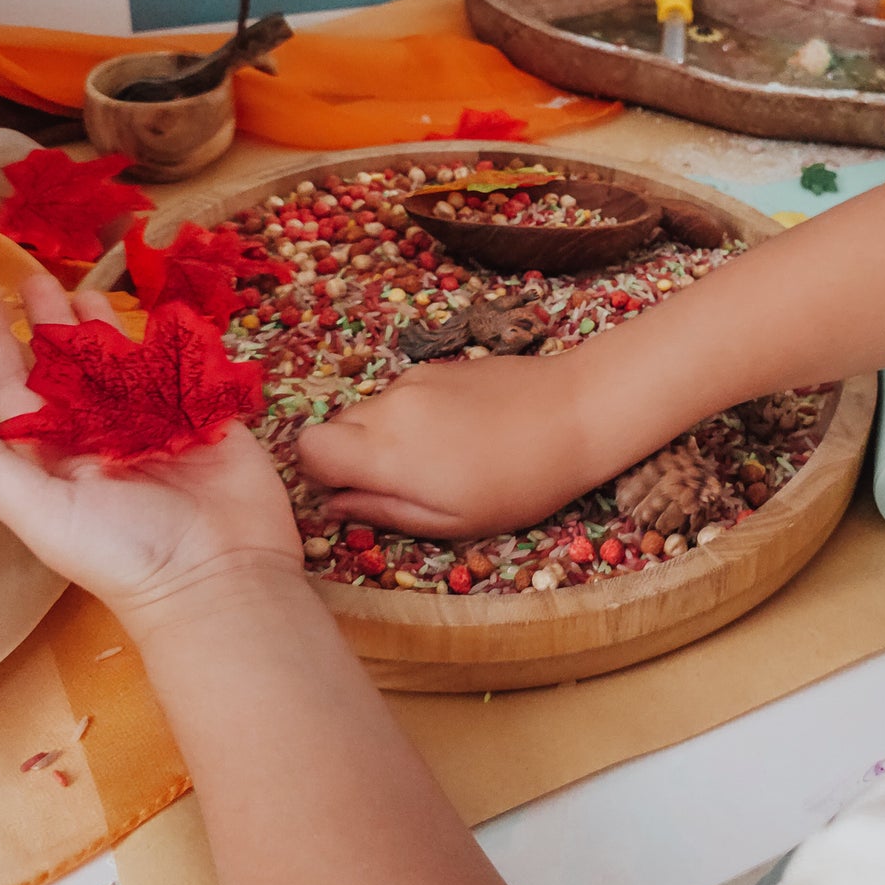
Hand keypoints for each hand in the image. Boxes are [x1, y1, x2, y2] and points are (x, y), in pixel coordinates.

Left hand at [0, 277, 301, 637]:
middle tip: (32, 276)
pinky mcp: (206, 417)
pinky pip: (183, 367)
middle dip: (48, 321)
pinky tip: (157, 311)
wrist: (220, 575)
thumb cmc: (126, 555)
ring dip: (102, 323)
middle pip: (68, 365)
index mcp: (57, 456)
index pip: (16, 389)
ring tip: (84, 287)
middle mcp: (102, 435)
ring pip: (122, 360)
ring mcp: (156, 423)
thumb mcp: (47, 516)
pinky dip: (170, 338)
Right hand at [298, 350, 591, 540]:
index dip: (320, 474)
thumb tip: (335, 505)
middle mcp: (390, 406)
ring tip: (440, 459)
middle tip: (402, 483)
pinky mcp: (437, 364)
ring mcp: (413, 380)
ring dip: (384, 437)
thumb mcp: (452, 519)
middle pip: (335, 428)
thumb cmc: (520, 482)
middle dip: (352, 457)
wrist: (576, 411)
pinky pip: (401, 395)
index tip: (354, 492)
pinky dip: (411, 417)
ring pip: (369, 411)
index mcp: (387, 450)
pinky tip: (458, 433)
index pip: (308, 448)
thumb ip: (383, 511)